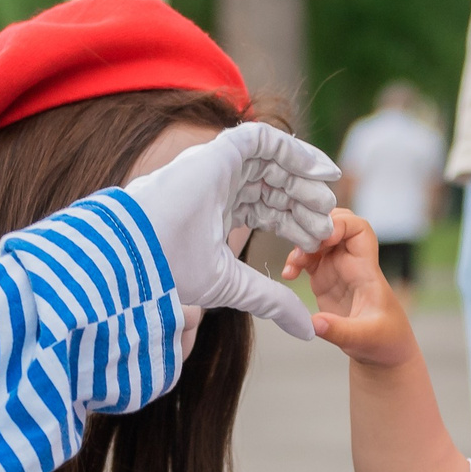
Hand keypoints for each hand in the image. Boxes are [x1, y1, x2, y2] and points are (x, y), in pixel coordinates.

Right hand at [121, 122, 339, 339]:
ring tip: (328, 200)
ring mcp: (219, 166)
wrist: (142, 250)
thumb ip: (274, 302)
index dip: (295, 224)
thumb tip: (307, 333)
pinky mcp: (220, 150)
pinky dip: (296, 150)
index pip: (266, 212)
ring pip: (274, 163)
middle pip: (274, 187)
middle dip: (303, 203)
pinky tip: (320, 169)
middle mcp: (219, 187)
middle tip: (328, 223)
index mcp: (218, 214)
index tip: (319, 241)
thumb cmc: (175, 270)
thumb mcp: (236, 287)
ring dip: (304, 178)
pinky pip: (265, 139)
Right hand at [286, 209, 424, 370]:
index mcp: (366, 269)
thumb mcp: (364, 339)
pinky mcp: (325, 280)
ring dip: (301, 245)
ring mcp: (337, 269)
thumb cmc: (383, 341)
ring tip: (291, 268)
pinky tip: (288, 275)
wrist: (384, 350)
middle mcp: (352, 263)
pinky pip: (308, 258)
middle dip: (316, 227)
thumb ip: (339, 331)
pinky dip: (296, 261)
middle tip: (300, 246)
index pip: (359, 229)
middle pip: (336, 224)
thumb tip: (314, 323)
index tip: (322, 240)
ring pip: (318, 238)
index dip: (340, 225)